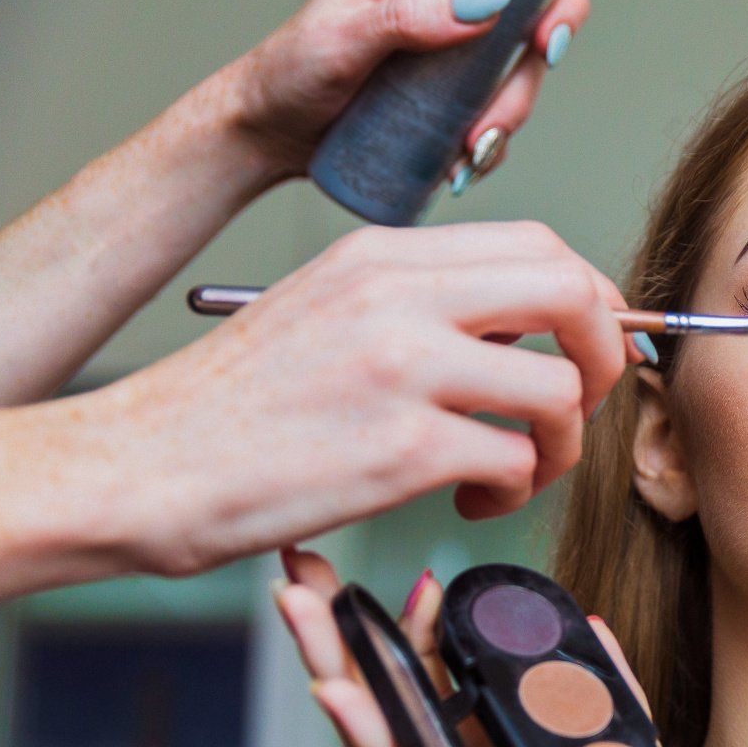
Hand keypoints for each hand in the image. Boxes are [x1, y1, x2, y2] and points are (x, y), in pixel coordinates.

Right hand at [94, 222, 634, 576]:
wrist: (141, 465)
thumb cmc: (236, 406)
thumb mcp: (328, 311)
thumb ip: (425, 305)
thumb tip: (534, 332)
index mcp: (382, 256)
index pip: (540, 246)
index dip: (589, 301)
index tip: (583, 349)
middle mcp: (397, 296)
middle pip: (572, 294)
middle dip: (605, 357)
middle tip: (578, 405)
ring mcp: (404, 369)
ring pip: (561, 389)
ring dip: (562, 444)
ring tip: (517, 468)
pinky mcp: (404, 448)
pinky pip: (518, 460)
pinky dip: (514, 492)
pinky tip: (472, 500)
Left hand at [221, 0, 590, 178]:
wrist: (269, 136)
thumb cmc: (287, 73)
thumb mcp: (340, 39)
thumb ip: (405, 16)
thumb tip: (483, 4)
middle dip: (549, 24)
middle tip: (544, 55)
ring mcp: (454, 43)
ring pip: (521, 60)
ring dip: (515, 105)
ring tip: (472, 145)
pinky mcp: (455, 92)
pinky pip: (500, 109)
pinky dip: (494, 140)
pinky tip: (463, 162)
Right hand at [275, 548, 672, 746]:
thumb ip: (598, 685)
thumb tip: (583, 621)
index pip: (419, 672)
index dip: (397, 620)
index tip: (380, 564)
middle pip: (373, 692)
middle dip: (330, 629)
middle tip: (293, 564)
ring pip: (368, 730)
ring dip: (326, 664)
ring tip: (295, 608)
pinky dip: (363, 735)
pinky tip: (330, 694)